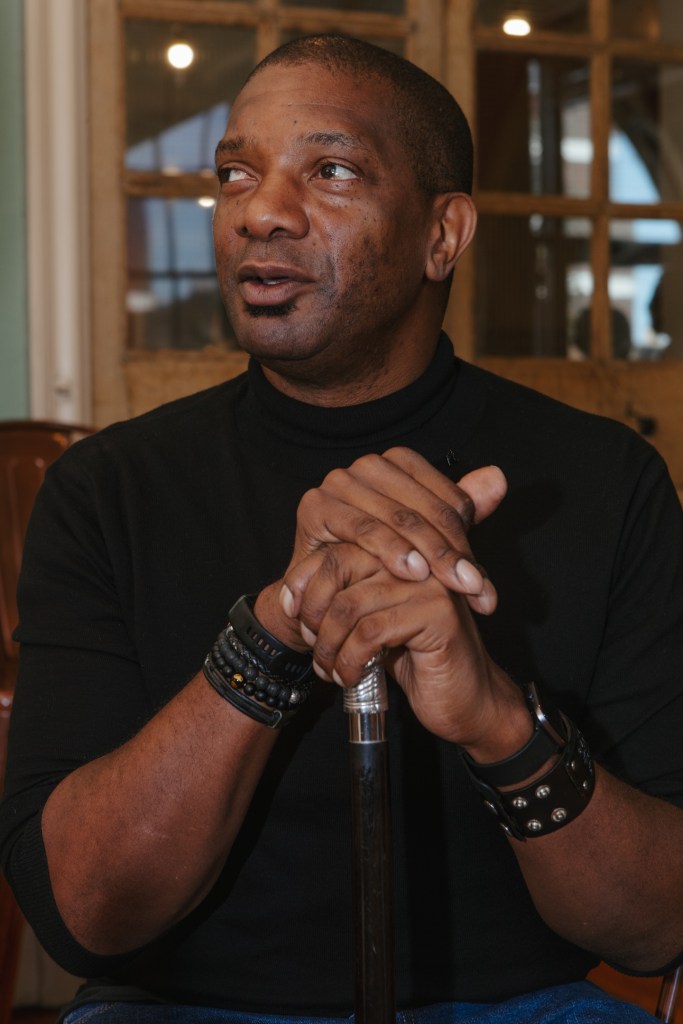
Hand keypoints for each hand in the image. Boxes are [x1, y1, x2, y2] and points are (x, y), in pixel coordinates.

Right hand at [255, 452, 505, 662]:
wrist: (321, 593)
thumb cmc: (374, 564)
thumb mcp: (424, 543)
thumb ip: (459, 513)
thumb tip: (499, 478)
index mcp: (400, 463)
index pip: (448, 499)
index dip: (468, 543)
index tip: (483, 586)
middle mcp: (369, 465)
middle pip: (426, 510)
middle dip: (453, 555)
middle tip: (476, 591)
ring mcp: (339, 481)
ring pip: (399, 519)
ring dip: (430, 555)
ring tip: (452, 585)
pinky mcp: (315, 504)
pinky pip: (363, 527)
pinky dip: (390, 550)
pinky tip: (412, 572)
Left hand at [281, 542, 524, 751]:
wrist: (466, 701)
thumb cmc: (415, 661)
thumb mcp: (369, 623)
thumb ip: (338, 600)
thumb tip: (286, 595)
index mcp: (400, 550)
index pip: (336, 549)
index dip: (303, 581)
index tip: (292, 614)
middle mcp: (416, 557)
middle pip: (339, 566)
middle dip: (313, 611)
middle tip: (311, 644)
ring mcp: (430, 583)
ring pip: (349, 605)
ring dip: (328, 645)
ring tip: (330, 669)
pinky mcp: (437, 614)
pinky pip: (370, 633)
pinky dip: (350, 661)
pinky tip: (352, 677)